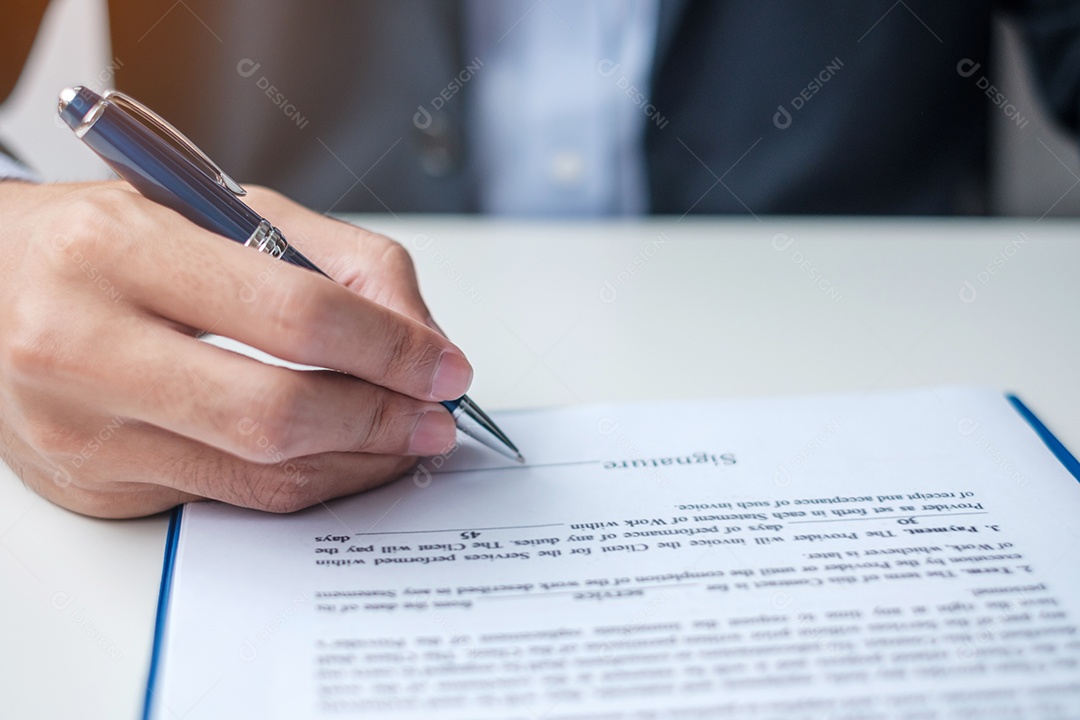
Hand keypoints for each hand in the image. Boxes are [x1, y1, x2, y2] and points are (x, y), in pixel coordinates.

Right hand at [0, 181, 470, 517]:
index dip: (390, 349)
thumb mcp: (220, 211)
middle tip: (435, 416)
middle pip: (278, 415)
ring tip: (403, 438)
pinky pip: (231, 499)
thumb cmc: (106, 243)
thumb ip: (337, 263)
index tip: (444, 367)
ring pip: (261, 475)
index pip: (295, 315)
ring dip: (357, 462)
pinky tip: (340, 455)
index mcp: (117, 251)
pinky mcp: (95, 488)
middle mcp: (84, 347)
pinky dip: (304, 481)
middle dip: (382, 421)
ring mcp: (83, 432)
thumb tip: (420, 340)